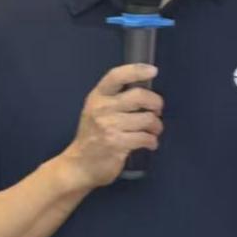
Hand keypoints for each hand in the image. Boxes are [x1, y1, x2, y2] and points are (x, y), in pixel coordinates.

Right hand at [60, 63, 163, 189]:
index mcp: (97, 96)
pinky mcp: (117, 144)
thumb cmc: (92, 136)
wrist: (79, 165)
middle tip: (157, 110)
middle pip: (139, 96)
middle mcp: (102, 108)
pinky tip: (149, 143)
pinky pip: (145, 137)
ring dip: (156, 126)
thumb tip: (145, 91)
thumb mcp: (96, 110)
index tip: (153, 71)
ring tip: (153, 130)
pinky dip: (152, 141)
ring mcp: (109, 126)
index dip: (137, 70)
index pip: (116, 76)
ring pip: (147, 118)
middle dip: (156, 102)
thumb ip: (114, 98)